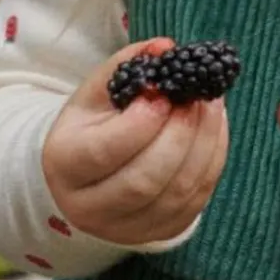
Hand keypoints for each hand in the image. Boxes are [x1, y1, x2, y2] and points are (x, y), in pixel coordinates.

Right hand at [43, 38, 229, 247]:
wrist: (90, 175)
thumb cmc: (93, 124)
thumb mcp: (98, 91)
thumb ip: (129, 64)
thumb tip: (165, 47)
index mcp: (64, 164)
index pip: (106, 151)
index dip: (141, 123)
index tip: (165, 92)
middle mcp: (89, 207)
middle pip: (144, 180)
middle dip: (180, 134)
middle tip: (198, 97)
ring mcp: (126, 228)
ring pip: (177, 193)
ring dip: (204, 144)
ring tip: (212, 106)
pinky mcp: (160, 233)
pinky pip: (197, 200)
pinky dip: (213, 160)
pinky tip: (214, 129)